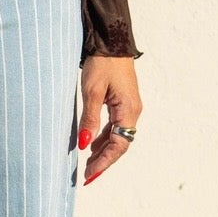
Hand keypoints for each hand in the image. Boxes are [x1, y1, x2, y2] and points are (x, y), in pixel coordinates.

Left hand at [77, 55, 141, 185]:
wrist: (110, 41)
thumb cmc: (101, 63)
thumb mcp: (91, 92)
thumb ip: (89, 119)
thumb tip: (85, 145)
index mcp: (129, 110)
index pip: (119, 145)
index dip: (105, 162)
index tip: (90, 175)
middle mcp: (132, 111)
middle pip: (120, 144)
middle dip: (104, 161)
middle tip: (87, 175)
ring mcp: (129, 107)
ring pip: (118, 136)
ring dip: (103, 150)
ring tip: (87, 164)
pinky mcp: (123, 102)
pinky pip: (115, 126)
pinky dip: (104, 137)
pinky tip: (92, 144)